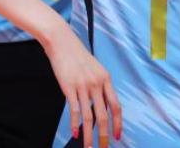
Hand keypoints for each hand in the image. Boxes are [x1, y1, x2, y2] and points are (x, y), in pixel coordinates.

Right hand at [43, 24, 120, 146]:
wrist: (62, 42)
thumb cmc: (77, 56)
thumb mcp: (94, 69)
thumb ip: (99, 86)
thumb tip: (100, 106)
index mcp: (106, 79)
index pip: (116, 106)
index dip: (117, 123)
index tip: (116, 137)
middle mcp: (97, 83)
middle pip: (103, 115)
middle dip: (104, 136)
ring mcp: (83, 86)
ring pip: (89, 117)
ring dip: (89, 136)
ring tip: (89, 147)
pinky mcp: (69, 87)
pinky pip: (74, 110)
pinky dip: (74, 124)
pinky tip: (74, 133)